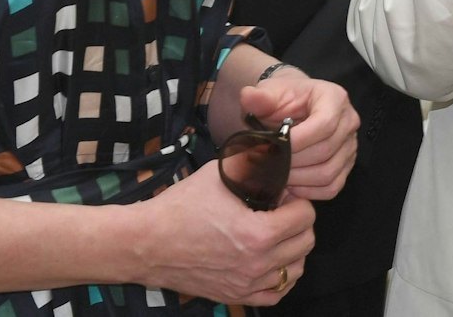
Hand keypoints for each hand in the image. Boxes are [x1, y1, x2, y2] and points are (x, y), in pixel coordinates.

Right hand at [131, 153, 315, 305]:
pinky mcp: (235, 296)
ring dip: (293, 250)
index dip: (297, 200)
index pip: (306, 216)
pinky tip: (271, 260)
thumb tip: (278, 156)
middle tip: (281, 212)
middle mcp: (256, 264)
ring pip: (295, 269)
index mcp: (257, 234)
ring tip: (277, 234)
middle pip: (305, 242)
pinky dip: (280, 277)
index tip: (283, 196)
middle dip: (299, 222)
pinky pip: (276, 294)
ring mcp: (246, 284)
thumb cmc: (179, 208)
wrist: (146, 243)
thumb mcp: (220, 174)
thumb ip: (254, 164)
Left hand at [241, 73, 358, 201]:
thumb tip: (248, 96)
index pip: (324, 124)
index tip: (272, 147)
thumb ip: (259, 97)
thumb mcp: (269, 92)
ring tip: (276, 173)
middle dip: (292, 162)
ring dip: (298, 179)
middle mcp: (349, 122)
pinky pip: (331, 188)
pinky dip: (308, 191)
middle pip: (325, 151)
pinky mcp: (346, 167)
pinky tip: (290, 182)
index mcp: (335, 98)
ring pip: (328, 173)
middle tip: (267, 165)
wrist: (292, 109)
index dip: (298, 140)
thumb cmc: (282, 100)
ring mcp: (351, 146)